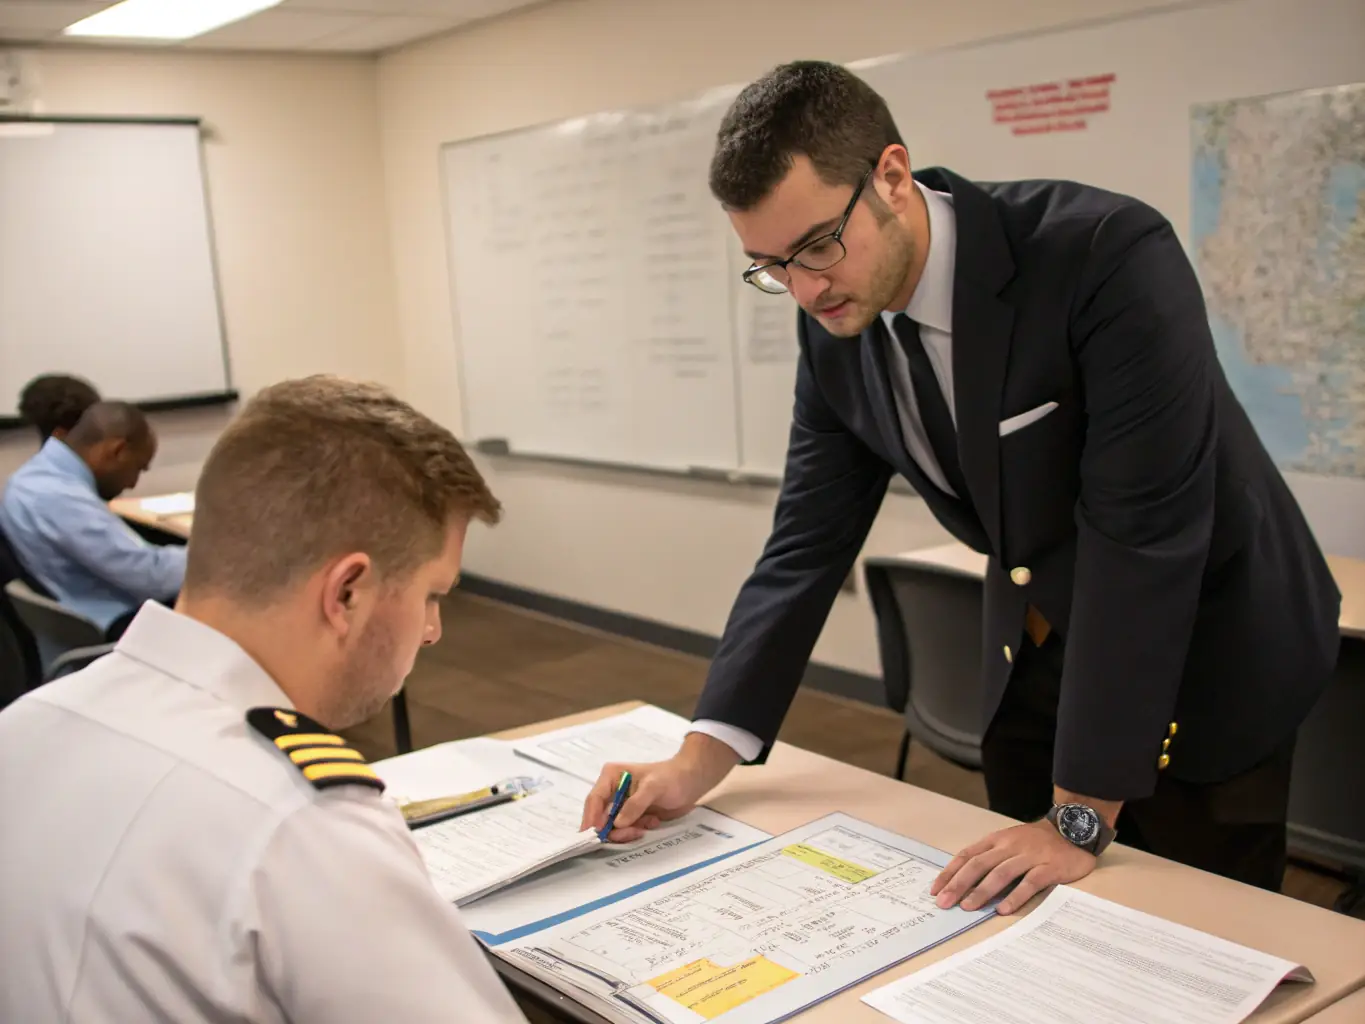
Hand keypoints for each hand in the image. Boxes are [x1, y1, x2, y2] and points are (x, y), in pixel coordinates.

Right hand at [579, 733, 739, 842]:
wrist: (690, 782)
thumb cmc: (671, 778)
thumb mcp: (653, 787)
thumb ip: (635, 805)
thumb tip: (616, 823)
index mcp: (611, 777)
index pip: (594, 799)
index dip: (592, 818)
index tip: (594, 835)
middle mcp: (612, 791)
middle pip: (601, 817)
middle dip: (614, 829)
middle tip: (633, 832)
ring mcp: (621, 805)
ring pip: (613, 827)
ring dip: (629, 831)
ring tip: (648, 823)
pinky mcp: (631, 816)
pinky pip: (626, 830)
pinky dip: (637, 830)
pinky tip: (653, 821)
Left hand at [929, 819, 1096, 914]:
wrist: (1072, 829)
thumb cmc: (1035, 842)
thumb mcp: (1009, 843)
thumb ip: (990, 858)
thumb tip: (964, 882)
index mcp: (996, 840)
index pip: (967, 855)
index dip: (950, 872)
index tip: (935, 890)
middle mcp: (1010, 846)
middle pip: (979, 865)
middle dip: (959, 884)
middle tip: (944, 903)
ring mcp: (1030, 856)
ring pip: (1001, 873)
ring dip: (982, 891)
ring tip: (968, 907)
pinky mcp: (1049, 868)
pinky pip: (1030, 883)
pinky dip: (1015, 896)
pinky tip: (1003, 909)